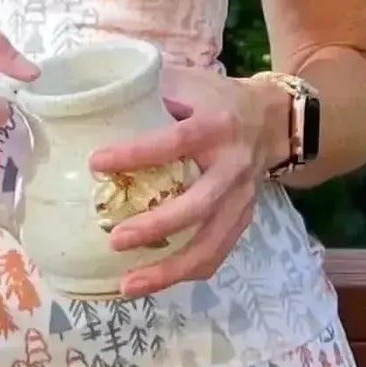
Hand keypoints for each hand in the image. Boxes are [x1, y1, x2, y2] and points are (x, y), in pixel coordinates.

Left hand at [87, 64, 289, 297]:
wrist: (272, 120)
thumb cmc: (216, 98)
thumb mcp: (189, 81)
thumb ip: (149, 87)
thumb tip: (93, 94)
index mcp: (217, 126)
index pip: (175, 142)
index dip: (137, 154)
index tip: (96, 163)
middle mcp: (233, 167)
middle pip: (198, 205)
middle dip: (157, 227)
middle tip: (115, 239)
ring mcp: (242, 199)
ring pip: (210, 244)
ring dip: (170, 270)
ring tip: (128, 285)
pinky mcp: (243, 220)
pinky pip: (215, 254)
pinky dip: (183, 273)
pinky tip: (150, 282)